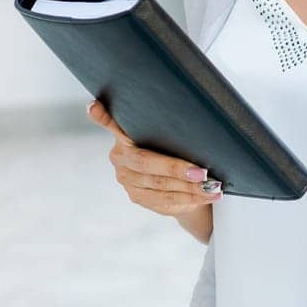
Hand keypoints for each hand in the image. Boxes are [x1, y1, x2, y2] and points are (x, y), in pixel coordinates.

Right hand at [86, 99, 223, 214]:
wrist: (176, 180)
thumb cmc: (174, 149)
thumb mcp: (170, 135)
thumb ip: (166, 128)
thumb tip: (193, 110)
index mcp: (123, 135)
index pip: (112, 124)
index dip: (103, 116)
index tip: (94, 107)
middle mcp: (120, 157)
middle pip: (146, 162)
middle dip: (176, 168)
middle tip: (202, 172)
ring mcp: (127, 180)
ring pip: (159, 185)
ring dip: (189, 187)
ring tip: (212, 186)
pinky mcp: (138, 197)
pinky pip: (165, 199)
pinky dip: (190, 197)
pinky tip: (206, 196)